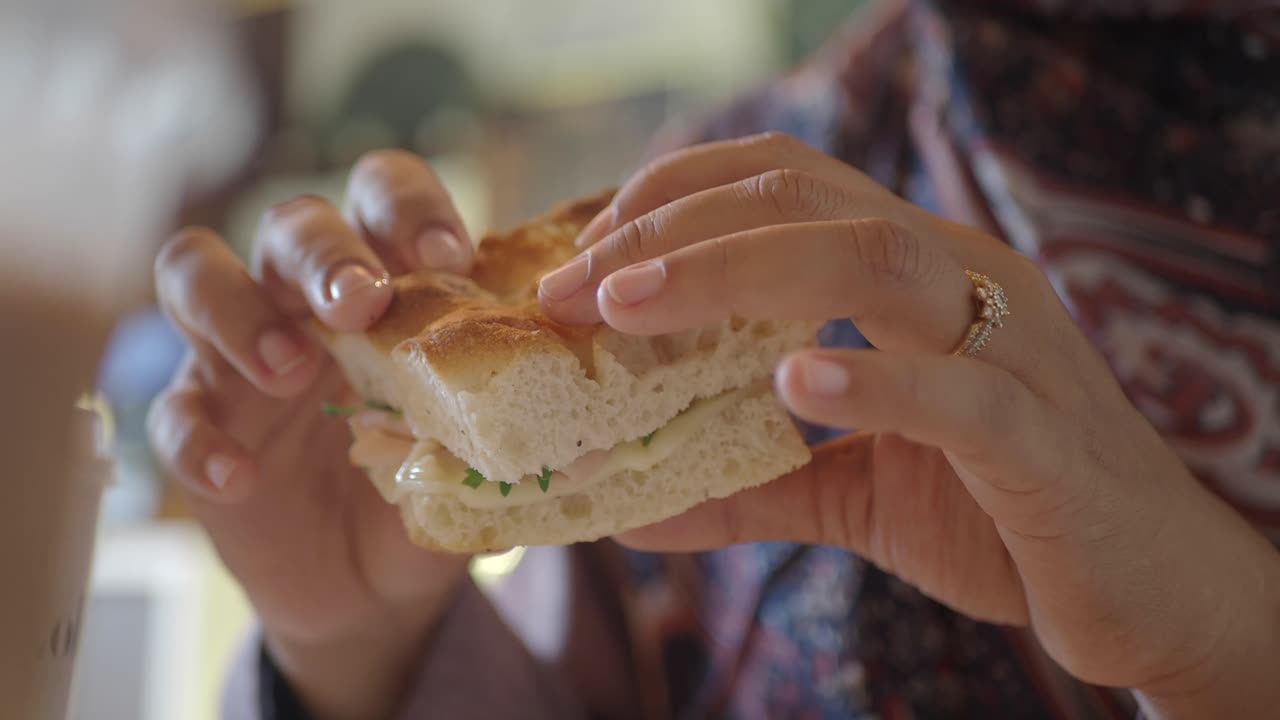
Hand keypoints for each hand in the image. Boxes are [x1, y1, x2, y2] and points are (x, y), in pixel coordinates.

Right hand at [148, 150, 474, 719]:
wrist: (376, 581)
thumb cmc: (433, 478)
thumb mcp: (480, 437)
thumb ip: (511, 408)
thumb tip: (585, 412)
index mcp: (385, 277)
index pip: (383, 194)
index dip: (408, 208)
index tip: (449, 256)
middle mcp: (305, 296)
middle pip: (291, 224)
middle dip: (325, 253)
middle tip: (362, 304)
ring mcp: (240, 353)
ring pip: (195, 275)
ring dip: (239, 311)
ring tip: (291, 370)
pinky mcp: (201, 423)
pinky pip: (172, 414)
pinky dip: (198, 442)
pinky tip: (240, 476)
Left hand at [539, 133, 1279, 716]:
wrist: (1145, 585)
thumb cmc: (1001, 514)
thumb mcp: (855, 492)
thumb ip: (753, 482)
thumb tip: (635, 510)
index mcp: (917, 273)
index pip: (783, 184)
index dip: (674, 200)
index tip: (584, 256)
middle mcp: (962, 279)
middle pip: (804, 200)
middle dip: (671, 232)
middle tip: (570, 286)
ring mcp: (1010, 346)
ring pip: (872, 260)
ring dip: (734, 274)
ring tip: (632, 308)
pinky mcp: (1043, 436)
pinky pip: (959, 390)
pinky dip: (872, 380)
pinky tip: (790, 383)